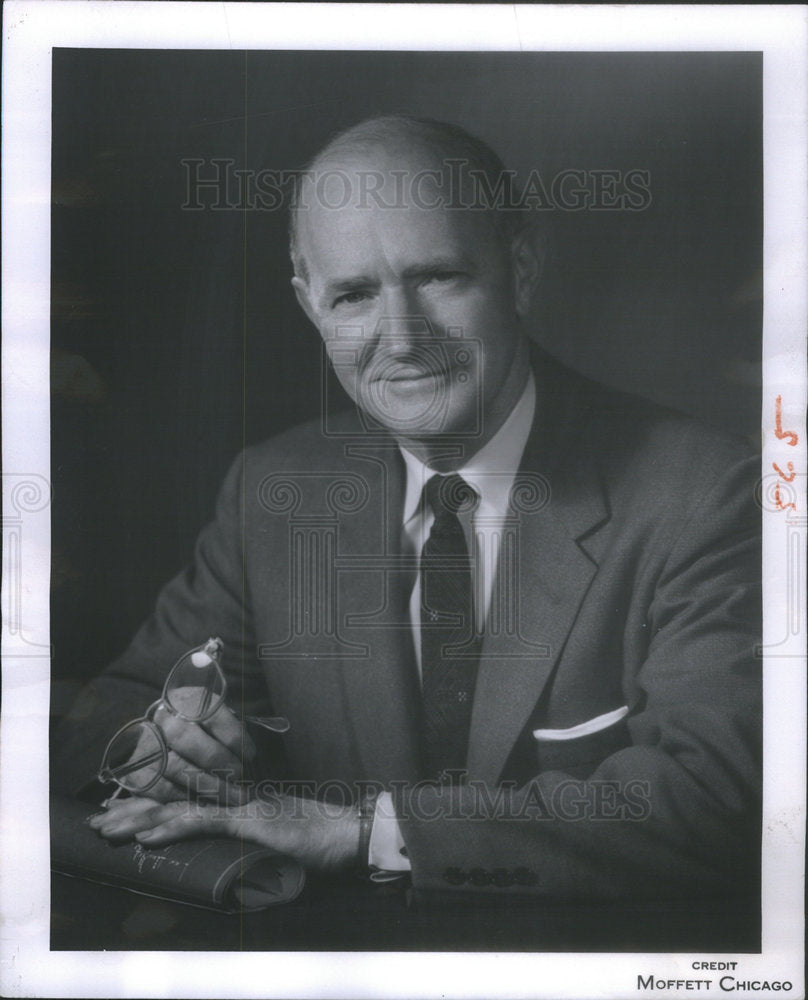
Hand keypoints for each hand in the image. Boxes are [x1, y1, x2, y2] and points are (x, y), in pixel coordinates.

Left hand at [89, 791, 360, 872]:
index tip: (115, 810)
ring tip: (106, 828)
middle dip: (130, 809)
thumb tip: (220, 851)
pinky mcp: (251, 819)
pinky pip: (205, 822)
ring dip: (139, 819)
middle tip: (95, 820)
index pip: (182, 796)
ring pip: (179, 806)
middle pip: (171, 797)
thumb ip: (243, 837)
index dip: (147, 802)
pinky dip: (172, 830)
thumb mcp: (271, 838)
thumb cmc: (314, 838)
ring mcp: (240, 804)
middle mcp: (232, 794)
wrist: (346, 832)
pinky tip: (146, 839)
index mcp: (232, 797)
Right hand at [120, 687, 257, 804]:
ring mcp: (146, 745)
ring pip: (174, 766)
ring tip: (232, 797)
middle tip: (241, 778)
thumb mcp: (214, 721)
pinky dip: (185, 798)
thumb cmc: (201, 733)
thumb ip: (229, 731)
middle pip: (186, 738)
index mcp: (186, 699)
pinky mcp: (136, 771)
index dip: (233, 735)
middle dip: (218, 761)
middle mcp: (163, 719)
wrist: (158, 741)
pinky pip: (159, 788)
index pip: (209, 713)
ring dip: (208, 785)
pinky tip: (206, 803)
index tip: (251, 755)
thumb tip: (253, 756)